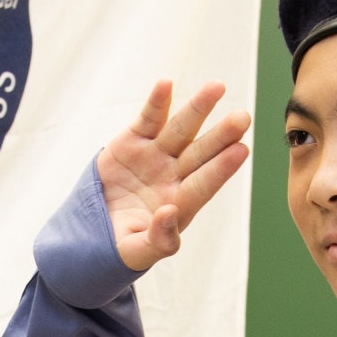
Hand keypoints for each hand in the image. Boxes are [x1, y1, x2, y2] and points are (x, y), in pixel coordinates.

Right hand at [97, 81, 250, 271]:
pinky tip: (167, 84)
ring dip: (198, 108)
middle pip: (200, 152)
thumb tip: (170, 213)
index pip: (204, 184)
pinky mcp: (134, 141)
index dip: (221, 168)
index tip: (240, 150)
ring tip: (217, 87)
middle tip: (243, 117)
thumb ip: (158, 240)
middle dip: (221, 135)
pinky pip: (149, 119)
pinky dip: (157, 102)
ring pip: (180, 129)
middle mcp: (173, 175)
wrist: (92, 227)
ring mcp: (155, 156)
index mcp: (180, 204)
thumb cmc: (121, 245)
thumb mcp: (137, 252)